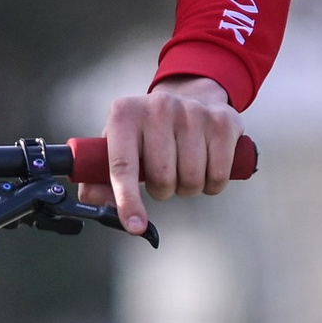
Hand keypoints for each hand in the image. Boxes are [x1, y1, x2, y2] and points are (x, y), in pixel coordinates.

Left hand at [93, 75, 242, 234]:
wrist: (187, 97)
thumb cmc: (146, 131)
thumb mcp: (117, 145)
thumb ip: (99, 179)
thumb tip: (105, 207)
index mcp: (124, 114)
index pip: (122, 165)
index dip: (128, 200)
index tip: (134, 226)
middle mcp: (158, 107)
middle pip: (162, 178)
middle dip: (162, 190)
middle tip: (162, 176)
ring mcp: (192, 112)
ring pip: (192, 179)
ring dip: (188, 188)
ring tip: (183, 168)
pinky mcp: (222, 121)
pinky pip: (219, 175)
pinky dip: (213, 183)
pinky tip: (206, 166)